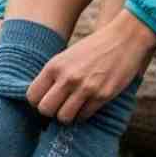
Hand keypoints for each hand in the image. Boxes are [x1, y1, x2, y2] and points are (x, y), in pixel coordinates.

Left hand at [27, 9, 155, 123]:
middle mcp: (67, 77)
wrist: (124, 39)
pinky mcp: (102, 95)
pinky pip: (83, 116)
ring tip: (73, 107)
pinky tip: (86, 105)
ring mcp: (85, 87)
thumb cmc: (93, 48)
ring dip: (67, 116)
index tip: (46, 100)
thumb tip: (40, 99)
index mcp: (54, 66)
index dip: (37, 102)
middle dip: (50, 112)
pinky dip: (83, 114)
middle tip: (59, 106)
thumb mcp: (66, 57)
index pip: (32, 96)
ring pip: (63, 117)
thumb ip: (53, 75)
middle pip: (45, 110)